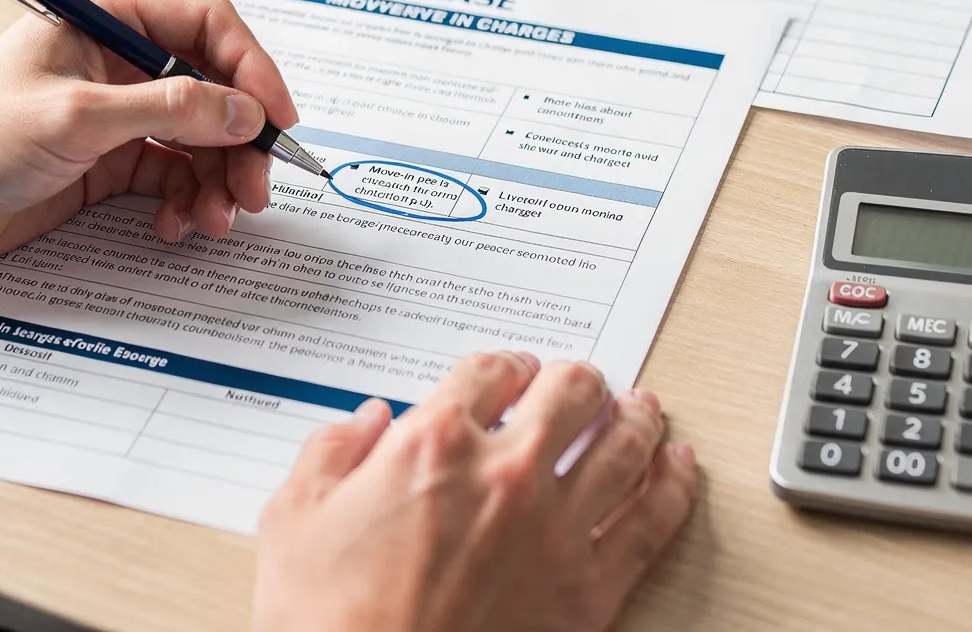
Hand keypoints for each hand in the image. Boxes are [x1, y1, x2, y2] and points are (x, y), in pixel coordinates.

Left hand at [0, 0, 299, 265]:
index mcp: (106, 20)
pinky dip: (185, 203)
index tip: (276, 118)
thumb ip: (167, 109)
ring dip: (217, 180)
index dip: (251, 67)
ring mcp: (115, 116)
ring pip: (198, 140)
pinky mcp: (106, 165)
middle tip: (255, 189)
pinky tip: (176, 228)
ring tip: (216, 220)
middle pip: (213, 88)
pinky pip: (171, 178)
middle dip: (240, 140)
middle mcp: (117, 63)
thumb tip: (243, 111)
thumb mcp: (76, 117)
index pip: (205, 24)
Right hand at [253, 353, 699, 631]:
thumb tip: (364, 422)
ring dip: (638, 417)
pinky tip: (679, 470)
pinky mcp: (588, 592)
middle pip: (571, 394)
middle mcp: (505, 476)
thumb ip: (330, 454)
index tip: (508, 373)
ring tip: (645, 409)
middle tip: (581, 383)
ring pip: (625, 446)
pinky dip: (674, 487)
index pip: (488, 372)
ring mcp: (555, 532)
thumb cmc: (327, 623)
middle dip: (578, 380)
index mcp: (434, 445)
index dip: (502, 365)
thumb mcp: (292, 519)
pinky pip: (652, 524)